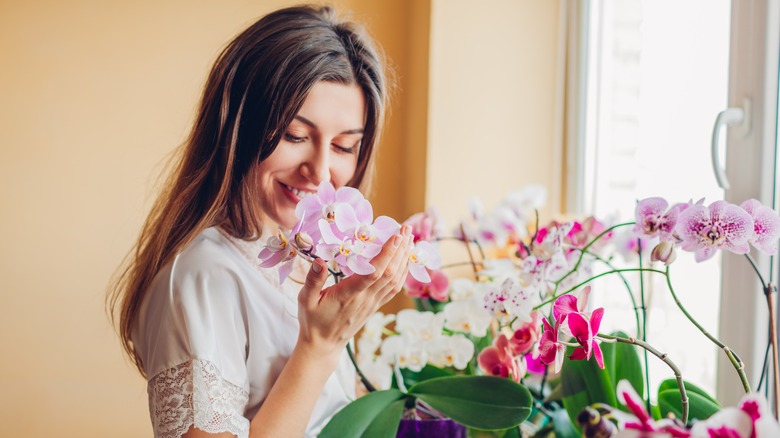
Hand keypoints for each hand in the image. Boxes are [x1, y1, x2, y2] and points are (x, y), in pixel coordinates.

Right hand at [295, 225, 413, 359]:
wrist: (324, 344)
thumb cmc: (313, 320)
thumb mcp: (305, 300)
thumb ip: (313, 280)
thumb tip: (318, 260)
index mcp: (349, 294)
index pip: (374, 272)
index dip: (387, 254)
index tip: (396, 236)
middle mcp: (366, 298)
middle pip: (390, 272)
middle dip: (401, 249)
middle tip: (407, 228)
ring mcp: (373, 303)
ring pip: (396, 279)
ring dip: (404, 258)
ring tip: (409, 238)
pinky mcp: (375, 305)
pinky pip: (394, 288)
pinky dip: (403, 272)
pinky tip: (406, 260)